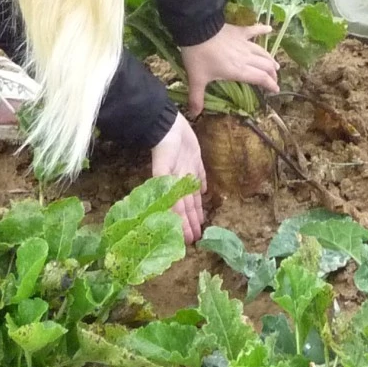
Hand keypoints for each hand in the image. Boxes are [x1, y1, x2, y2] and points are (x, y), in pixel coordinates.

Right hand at [149, 113, 205, 242]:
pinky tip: (204, 192)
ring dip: (196, 208)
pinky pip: (200, 175)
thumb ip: (166, 188)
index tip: (189, 240)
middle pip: (187, 205)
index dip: (184, 225)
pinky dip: (201, 184)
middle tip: (197, 238)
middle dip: (190, 221)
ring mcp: (188, 171)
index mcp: (174, 187)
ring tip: (200, 222)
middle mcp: (181, 182)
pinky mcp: (195, 159)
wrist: (167, 126)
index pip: (180, 211)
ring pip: (193, 194)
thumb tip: (172, 210)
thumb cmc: (164, 149)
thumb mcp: (163, 170)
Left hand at [178, 22, 278, 115]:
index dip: (271, 85)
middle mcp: (246, 58)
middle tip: (274, 80)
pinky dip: (263, 29)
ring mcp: (244, 44)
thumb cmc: (199, 56)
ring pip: (262, 52)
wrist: (197, 30)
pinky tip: (269, 28)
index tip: (276, 90)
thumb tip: (194, 115)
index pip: (260, 78)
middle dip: (272, 74)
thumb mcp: (196, 79)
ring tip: (276, 65)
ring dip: (270, 59)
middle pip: (265, 66)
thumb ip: (196, 98)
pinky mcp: (239, 31)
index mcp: (238, 71)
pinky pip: (254, 30)